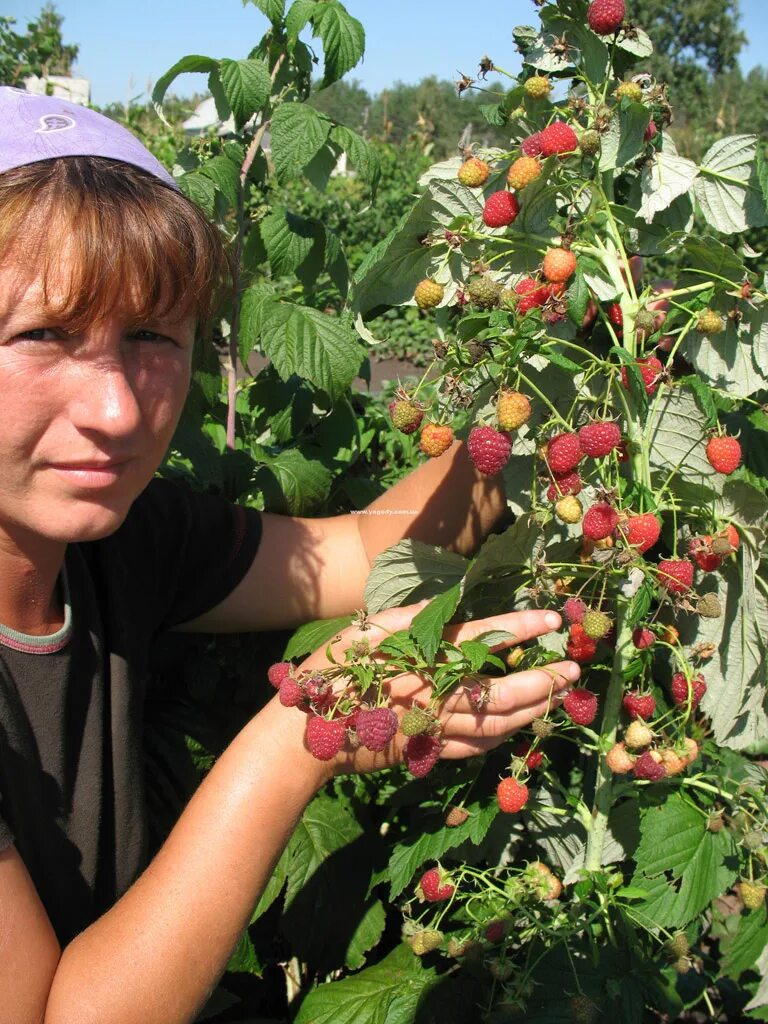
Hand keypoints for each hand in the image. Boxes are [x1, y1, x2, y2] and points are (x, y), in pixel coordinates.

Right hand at [293, 601, 578, 775]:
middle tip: (573, 668)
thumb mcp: (364, 632)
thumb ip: (410, 618)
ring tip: (558, 695)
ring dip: (532, 709)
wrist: (305, 738)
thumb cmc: (332, 675)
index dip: (519, 627)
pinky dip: (502, 736)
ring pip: (495, 722)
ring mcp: (434, 727)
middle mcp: (435, 694)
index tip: (551, 619)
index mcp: (419, 658)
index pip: (480, 639)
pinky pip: (476, 746)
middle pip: (500, 689)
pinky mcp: (428, 751)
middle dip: (542, 679)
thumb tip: (452, 603)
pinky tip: (518, 727)